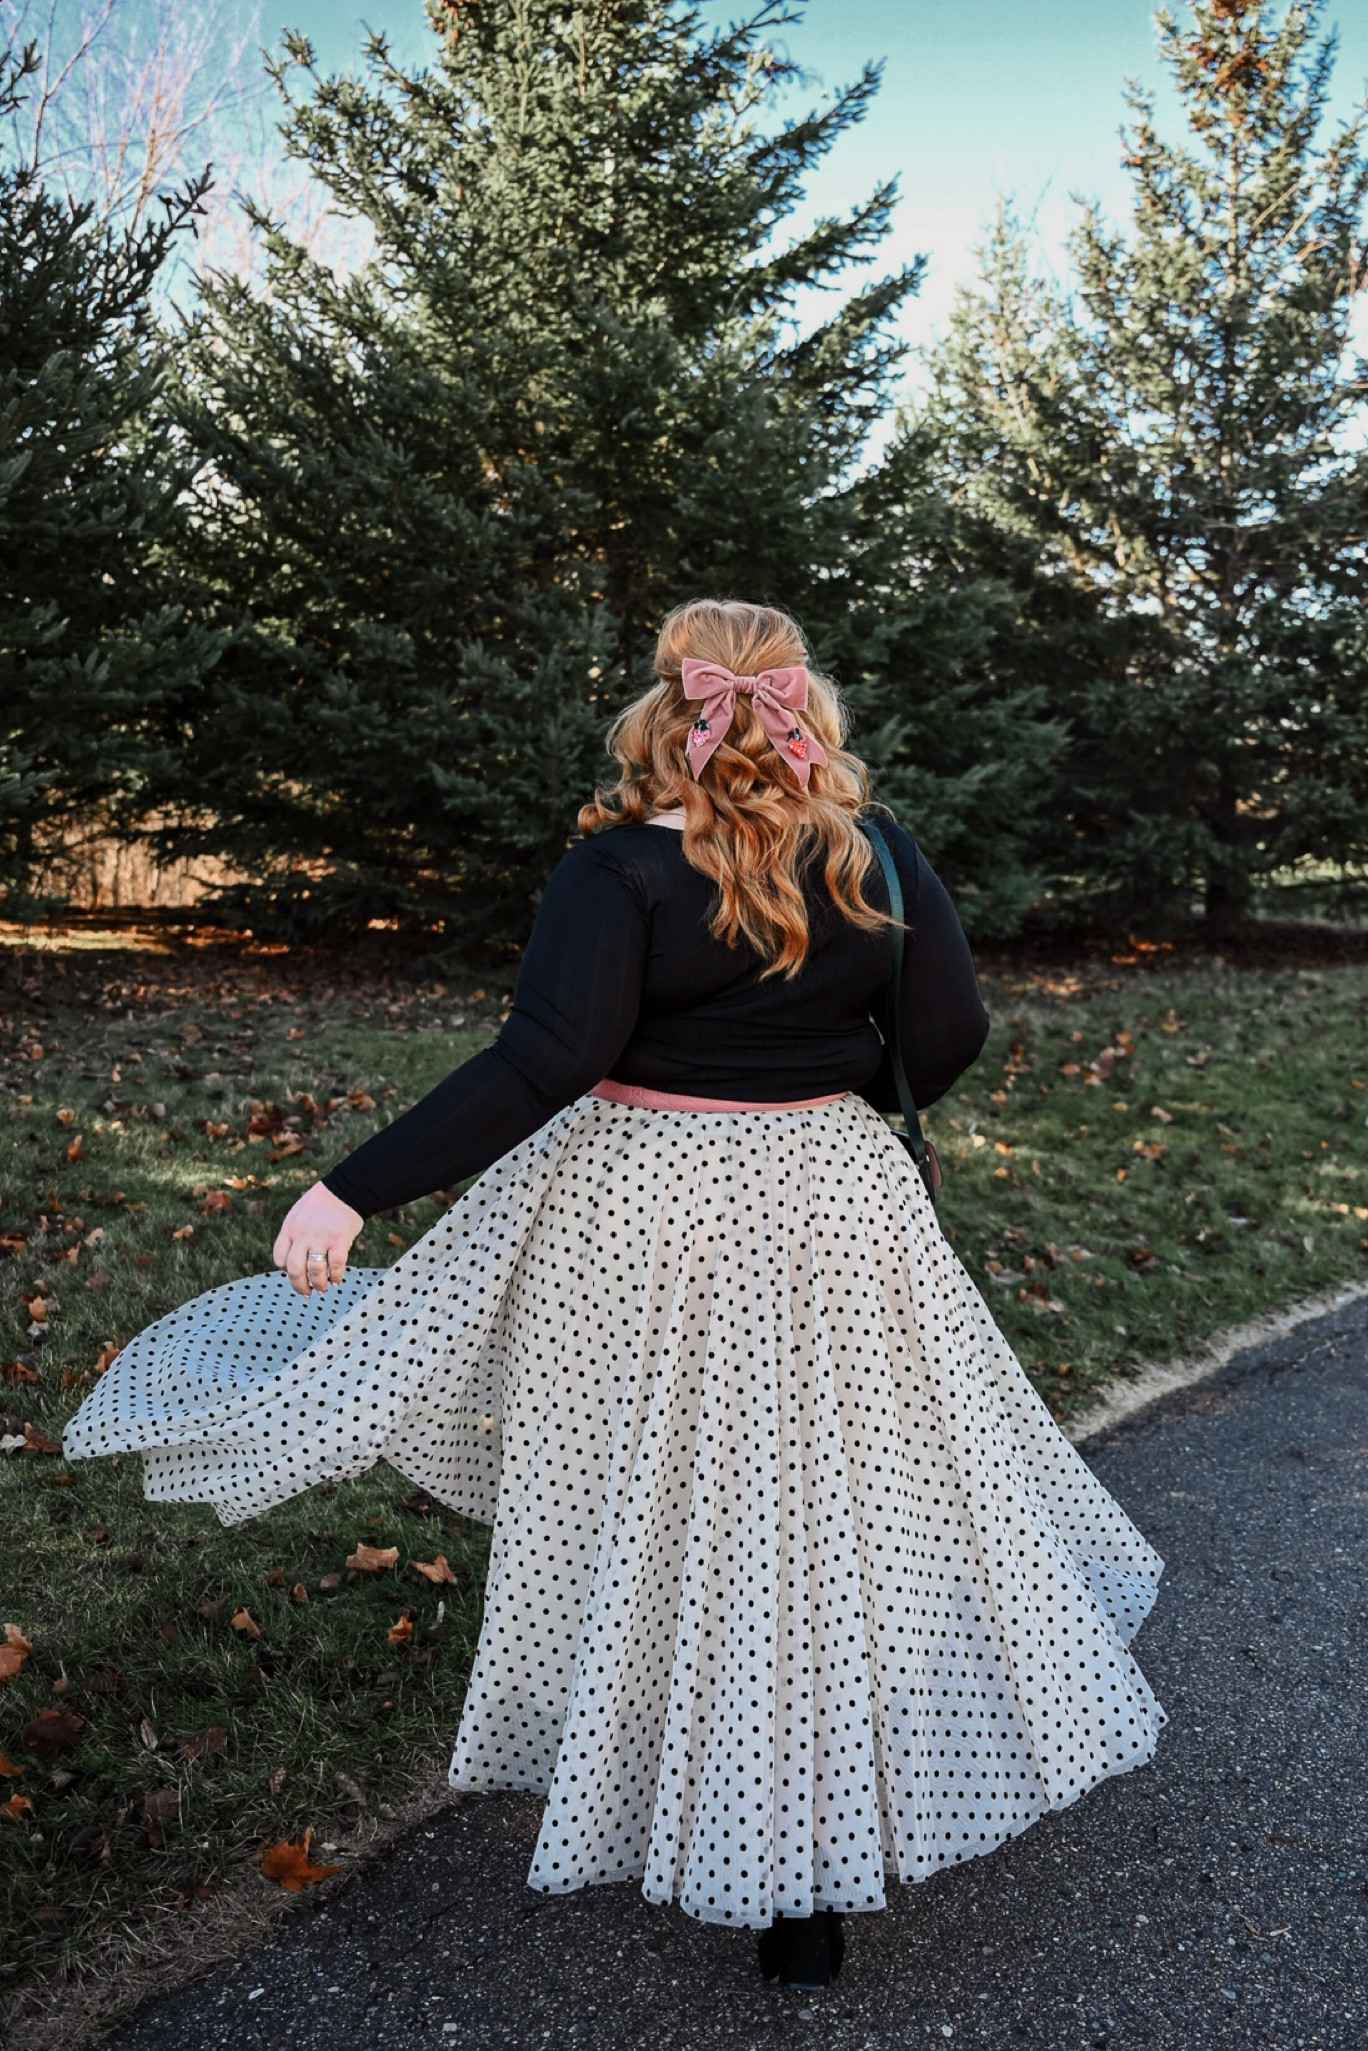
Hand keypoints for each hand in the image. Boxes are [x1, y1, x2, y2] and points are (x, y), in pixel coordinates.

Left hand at [273, 1181, 364, 1297]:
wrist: (346, 1188)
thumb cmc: (323, 1202)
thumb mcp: (299, 1214)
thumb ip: (295, 1233)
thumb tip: (297, 1257)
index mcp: (290, 1229)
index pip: (279, 1258)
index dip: (286, 1270)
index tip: (295, 1273)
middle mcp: (303, 1235)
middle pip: (294, 1269)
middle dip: (299, 1286)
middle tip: (306, 1293)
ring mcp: (321, 1238)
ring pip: (315, 1271)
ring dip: (318, 1285)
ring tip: (322, 1289)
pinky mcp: (339, 1240)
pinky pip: (336, 1265)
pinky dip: (336, 1276)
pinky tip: (337, 1280)